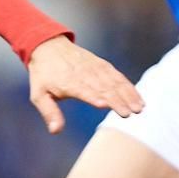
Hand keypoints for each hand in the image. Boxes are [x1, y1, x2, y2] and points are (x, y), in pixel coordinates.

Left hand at [25, 36, 143, 134]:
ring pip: (114, 82)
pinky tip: (138, 97)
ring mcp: (95, 68)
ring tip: (139, 108)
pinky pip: (118, 76)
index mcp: (68, 82)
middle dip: (117, 100)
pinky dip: (129, 86)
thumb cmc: (43, 74)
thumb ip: (49, 112)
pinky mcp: (102, 65)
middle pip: (103, 87)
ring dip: (128, 94)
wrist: (49, 46)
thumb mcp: (39, 95)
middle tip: (129, 114)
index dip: (94, 96)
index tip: (105, 105)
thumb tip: (55, 131)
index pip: (83, 90)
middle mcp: (84, 74)